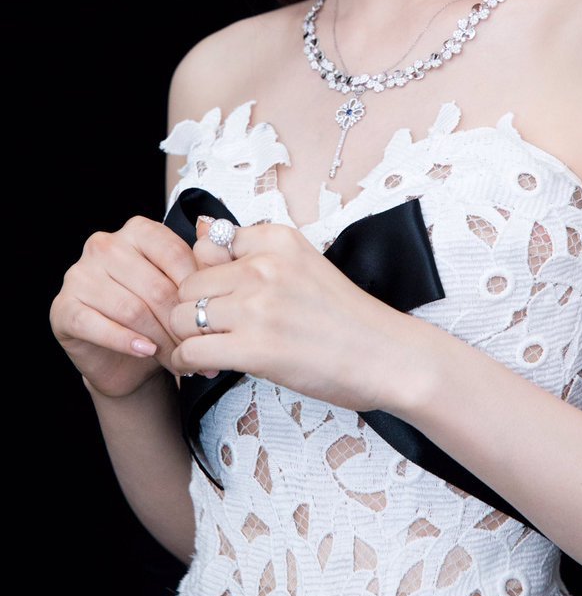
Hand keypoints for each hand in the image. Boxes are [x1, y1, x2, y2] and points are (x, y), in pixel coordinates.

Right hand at [50, 216, 198, 398]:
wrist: (126, 358)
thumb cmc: (159, 315)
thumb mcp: (184, 288)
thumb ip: (202, 262)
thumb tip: (218, 235)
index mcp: (138, 230)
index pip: (176, 255)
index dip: (197, 292)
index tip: (213, 318)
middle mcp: (104, 246)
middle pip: (155, 286)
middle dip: (180, 324)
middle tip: (200, 349)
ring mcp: (79, 275)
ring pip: (131, 309)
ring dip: (160, 340)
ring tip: (180, 359)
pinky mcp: (63, 308)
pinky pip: (97, 325)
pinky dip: (125, 342)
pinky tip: (146, 352)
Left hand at [169, 220, 412, 411]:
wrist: (384, 353)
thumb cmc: (346, 317)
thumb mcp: (302, 265)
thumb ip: (254, 253)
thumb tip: (201, 228)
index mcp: (277, 239)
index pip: (208, 245)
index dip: (207, 277)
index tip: (219, 299)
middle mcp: (264, 265)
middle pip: (189, 283)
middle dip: (191, 310)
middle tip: (208, 331)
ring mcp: (258, 305)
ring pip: (182, 317)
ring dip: (187, 338)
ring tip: (206, 351)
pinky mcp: (254, 346)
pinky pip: (190, 350)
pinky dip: (187, 363)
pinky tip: (205, 367)